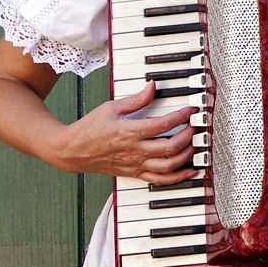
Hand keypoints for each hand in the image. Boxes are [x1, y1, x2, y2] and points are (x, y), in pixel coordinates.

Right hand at [56, 82, 198, 183]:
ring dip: (186, 156)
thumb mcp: (111, 107)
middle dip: (188, 137)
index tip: (191, 110)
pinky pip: (160, 180)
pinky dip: (178, 177)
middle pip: (170, 147)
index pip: (163, 124)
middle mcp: (134, 150)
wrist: (71, 151)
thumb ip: (136, 99)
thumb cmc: (89, 128)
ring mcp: (135, 164)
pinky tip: (190, 170)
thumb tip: (152, 86)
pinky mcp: (134, 173)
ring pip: (168, 166)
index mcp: (129, 132)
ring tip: (195, 145)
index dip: (181, 116)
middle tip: (195, 127)